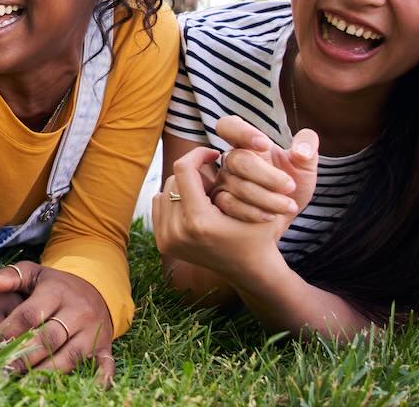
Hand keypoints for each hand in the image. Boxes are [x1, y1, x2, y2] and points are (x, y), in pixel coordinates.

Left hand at [0, 261, 115, 385]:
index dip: (8, 331)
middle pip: (49, 338)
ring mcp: (93, 331)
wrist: (97, 288)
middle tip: (3, 370)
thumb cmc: (55, 285)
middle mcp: (78, 311)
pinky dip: (98, 381)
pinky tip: (83, 391)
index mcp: (57, 292)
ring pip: (70, 355)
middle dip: (24, 356)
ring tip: (24, 382)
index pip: (29, 314)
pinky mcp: (104, 347)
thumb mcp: (34, 274)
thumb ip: (7, 278)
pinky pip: (104, 366)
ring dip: (47, 372)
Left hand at [153, 147, 281, 279]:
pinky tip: (196, 207)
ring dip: (185, 187)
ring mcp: (167, 240)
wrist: (250, 269)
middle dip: (195, 174)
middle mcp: (177, 232)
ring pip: (165, 190)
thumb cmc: (258, 230)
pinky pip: (160, 205)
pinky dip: (176, 200)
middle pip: (174, 179)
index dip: (198, 154)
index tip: (213, 153)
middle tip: (215, 183)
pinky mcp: (163, 244)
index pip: (183, 169)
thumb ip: (234, 172)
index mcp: (198, 220)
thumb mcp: (253, 197)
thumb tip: (210, 150)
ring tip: (208, 196)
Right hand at [210, 115, 318, 240]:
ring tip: (289, 205)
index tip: (265, 144)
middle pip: (238, 160)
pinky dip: (254, 212)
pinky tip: (271, 216)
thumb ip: (308, 145)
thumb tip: (301, 151)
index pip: (229, 126)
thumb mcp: (307, 163)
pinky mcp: (221, 202)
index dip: (241, 132)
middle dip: (267, 176)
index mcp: (247, 143)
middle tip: (290, 186)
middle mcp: (231, 160)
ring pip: (237, 186)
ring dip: (267, 198)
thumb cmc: (292, 184)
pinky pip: (231, 205)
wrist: (286, 215)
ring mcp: (223, 181)